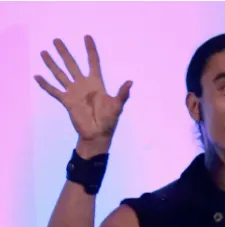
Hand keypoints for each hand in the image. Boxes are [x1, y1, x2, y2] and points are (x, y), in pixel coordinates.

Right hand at [34, 35, 131, 155]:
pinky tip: (38, 76)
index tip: (87, 37)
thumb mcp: (117, 106)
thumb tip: (130, 82)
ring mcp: (74, 93)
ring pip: (61, 75)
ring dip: (52, 64)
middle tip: (56, 40)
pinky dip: (46, 85)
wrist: (98, 135)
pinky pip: (54, 91)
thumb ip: (122, 94)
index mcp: (97, 84)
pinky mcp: (67, 102)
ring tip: (44, 52)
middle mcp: (84, 85)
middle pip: (72, 64)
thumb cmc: (110, 121)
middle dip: (64, 52)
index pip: (93, 62)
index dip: (90, 50)